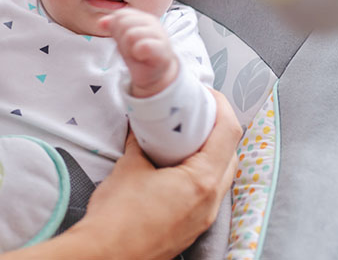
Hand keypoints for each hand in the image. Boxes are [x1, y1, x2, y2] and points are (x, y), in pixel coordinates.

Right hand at [69, 90, 241, 259]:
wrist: (106, 256)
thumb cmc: (117, 217)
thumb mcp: (129, 167)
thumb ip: (141, 142)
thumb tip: (141, 125)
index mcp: (201, 182)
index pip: (229, 133)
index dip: (221, 106)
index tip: (206, 95)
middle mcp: (210, 202)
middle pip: (231, 155)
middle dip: (218, 130)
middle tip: (195, 114)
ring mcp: (203, 218)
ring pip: (221, 177)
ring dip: (210, 154)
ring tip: (185, 139)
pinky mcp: (191, 228)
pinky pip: (207, 195)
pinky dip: (200, 176)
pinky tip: (176, 169)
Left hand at [99, 7, 179, 97]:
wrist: (154, 73)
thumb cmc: (138, 53)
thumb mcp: (122, 38)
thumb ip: (112, 26)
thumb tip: (101, 22)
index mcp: (142, 17)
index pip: (120, 15)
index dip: (116, 29)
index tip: (123, 41)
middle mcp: (152, 23)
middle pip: (123, 23)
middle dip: (121, 40)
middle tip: (131, 49)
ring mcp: (159, 35)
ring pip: (130, 34)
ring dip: (129, 48)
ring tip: (136, 54)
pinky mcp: (162, 50)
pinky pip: (144, 46)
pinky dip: (138, 53)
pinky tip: (141, 57)